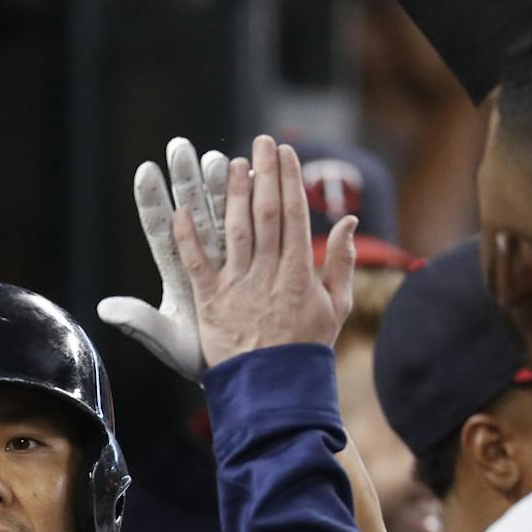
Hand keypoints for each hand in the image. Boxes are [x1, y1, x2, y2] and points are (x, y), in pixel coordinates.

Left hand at [97, 138, 232, 382]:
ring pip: (221, 213)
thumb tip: (104, 309)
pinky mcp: (253, 263)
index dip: (153, 202)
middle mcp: (201, 259)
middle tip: (180, 145)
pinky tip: (249, 179)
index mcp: (178, 274)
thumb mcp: (167, 341)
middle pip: (191, 209)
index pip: (160, 229)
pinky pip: (250, 230)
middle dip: (185, 178)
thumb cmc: (201, 357)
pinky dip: (249, 206)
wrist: (246, 370)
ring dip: (217, 185)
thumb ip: (139, 322)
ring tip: (214, 156)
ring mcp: (227, 258)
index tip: (145, 170)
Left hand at [177, 136, 355, 368]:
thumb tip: (350, 223)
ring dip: (230, 194)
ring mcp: (239, 287)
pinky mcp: (211, 304)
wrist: (277, 389)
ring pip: (235, 231)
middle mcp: (269, 273)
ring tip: (227, 162)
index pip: (295, 215)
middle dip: (263, 174)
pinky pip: (196, 265)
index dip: (289, 180)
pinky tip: (181, 211)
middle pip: (267, 213)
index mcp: (301, 272)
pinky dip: (187, 238)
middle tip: (260, 142)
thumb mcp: (335, 306)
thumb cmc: (307, 347)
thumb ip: (343, 263)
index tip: (284, 153)